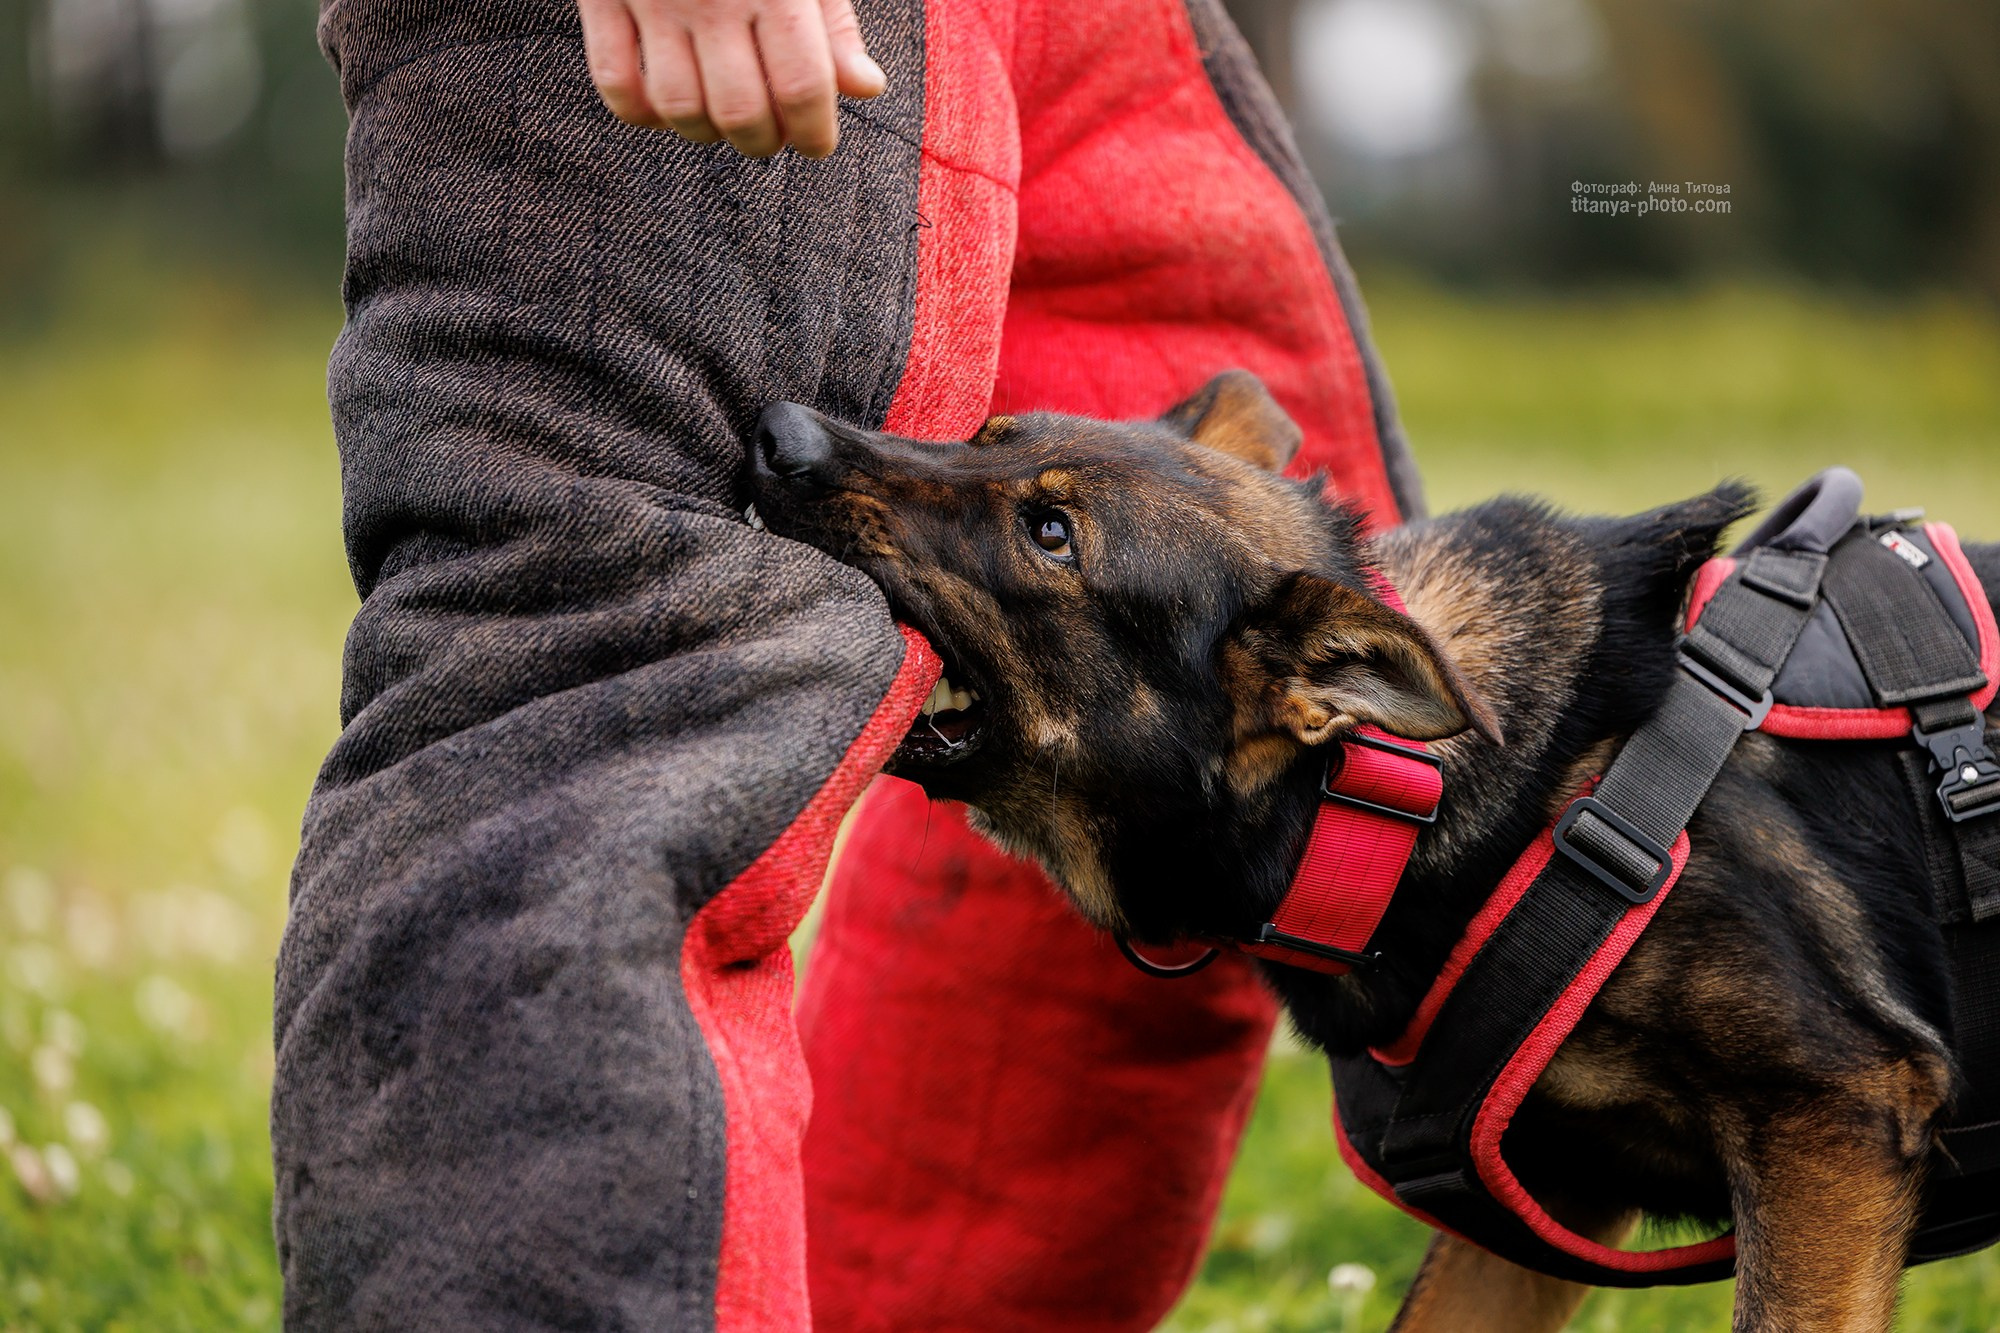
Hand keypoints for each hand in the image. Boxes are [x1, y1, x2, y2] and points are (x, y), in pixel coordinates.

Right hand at [578, 0, 886, 157]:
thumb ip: (833, 21)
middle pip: (740, 111)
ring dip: (707, 135)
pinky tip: (667, 106)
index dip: (814, 132)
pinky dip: (643, 113)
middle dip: (763, 142)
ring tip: (724, 122)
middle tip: (771, 135)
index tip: (816, 142)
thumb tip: (865, 88)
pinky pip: (615, 83)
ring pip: (679, 108)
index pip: (802, 86)